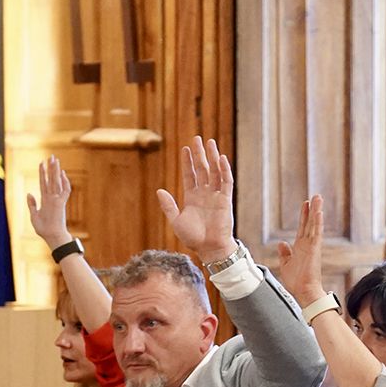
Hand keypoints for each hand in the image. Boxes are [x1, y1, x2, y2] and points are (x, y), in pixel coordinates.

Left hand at [26, 156, 73, 247]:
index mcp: (45, 200)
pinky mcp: (62, 203)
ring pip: (57, 182)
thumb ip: (32, 204)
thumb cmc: (44, 229)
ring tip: (55, 160)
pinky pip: (65, 190)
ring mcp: (57, 200)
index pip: (44, 183)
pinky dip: (65, 182)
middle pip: (51, 179)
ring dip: (56, 171)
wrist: (52, 236)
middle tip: (52, 156)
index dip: (42, 173)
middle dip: (51, 167)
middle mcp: (52, 198)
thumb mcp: (34, 216)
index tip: (42, 163)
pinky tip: (63, 174)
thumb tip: (29, 194)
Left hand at [156, 136, 235, 260]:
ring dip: (212, 157)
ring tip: (209, 142)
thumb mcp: (176, 221)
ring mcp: (216, 196)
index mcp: (192, 198)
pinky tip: (221, 158)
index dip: (187, 162)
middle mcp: (205, 194)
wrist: (209, 248)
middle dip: (199, 154)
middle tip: (197, 138)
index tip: (185, 148)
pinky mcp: (225, 200)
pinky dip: (224, 170)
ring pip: (214, 171)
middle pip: (202, 169)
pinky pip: (226, 181)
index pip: (190, 175)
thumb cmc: (193, 238)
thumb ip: (169, 205)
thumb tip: (159, 191)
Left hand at [276, 196, 325, 306]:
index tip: (306, 205)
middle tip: (316, 196)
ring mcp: (312, 246)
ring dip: (316, 211)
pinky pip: (316, 233)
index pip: (303, 228)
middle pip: (310, 223)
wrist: (303, 292)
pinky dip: (317, 223)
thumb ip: (284, 253)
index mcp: (301, 247)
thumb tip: (282, 243)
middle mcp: (308, 245)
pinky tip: (318, 212)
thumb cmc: (296, 282)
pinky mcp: (314, 249)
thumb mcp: (285, 264)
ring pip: (315, 225)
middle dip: (312, 209)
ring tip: (318, 198)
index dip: (304, 216)